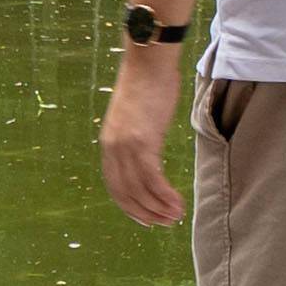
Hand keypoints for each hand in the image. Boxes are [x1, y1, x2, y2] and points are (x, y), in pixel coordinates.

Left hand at [100, 46, 187, 230]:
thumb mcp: (134, 118)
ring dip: (159, 208)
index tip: (145, 219)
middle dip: (145, 212)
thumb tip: (146, 155)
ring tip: (175, 217)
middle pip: (126, 193)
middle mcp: (113, 148)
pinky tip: (177, 204)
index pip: (114, 186)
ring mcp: (126, 146)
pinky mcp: (144, 141)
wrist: (149, 62)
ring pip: (140, 189)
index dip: (130, 206)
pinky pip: (153, 179)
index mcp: (108, 144)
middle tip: (164, 223)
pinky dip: (165, 195)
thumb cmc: (147, 86)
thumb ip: (135, 140)